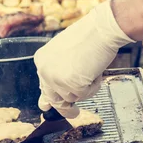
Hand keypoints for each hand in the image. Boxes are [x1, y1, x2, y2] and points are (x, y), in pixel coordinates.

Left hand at [34, 0, 133, 116]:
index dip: (53, 96)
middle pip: (54, 99)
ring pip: (72, 98)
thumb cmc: (88, 37)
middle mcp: (44, 71)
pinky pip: (85, 95)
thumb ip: (57, 73)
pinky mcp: (73, 84)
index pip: (44, 86)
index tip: (53, 106)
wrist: (101, 29)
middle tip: (75, 113)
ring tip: (92, 70)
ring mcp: (57, 79)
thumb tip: (47, 102)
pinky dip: (94, 86)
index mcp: (41, 61)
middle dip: (65, 108)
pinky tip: (96, 71)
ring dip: (85, 89)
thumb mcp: (65, 54)